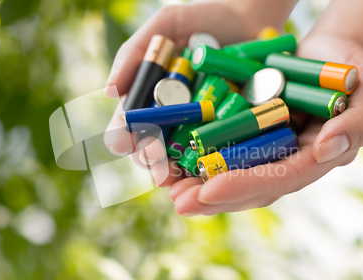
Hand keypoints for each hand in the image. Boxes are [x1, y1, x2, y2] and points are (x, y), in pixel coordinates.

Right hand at [104, 1, 294, 185]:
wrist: (253, 17)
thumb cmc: (205, 18)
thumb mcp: (167, 24)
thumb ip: (135, 52)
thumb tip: (109, 91)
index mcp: (149, 98)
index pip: (127, 126)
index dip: (124, 137)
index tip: (128, 141)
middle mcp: (170, 118)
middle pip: (151, 150)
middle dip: (151, 162)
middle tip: (158, 168)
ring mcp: (199, 128)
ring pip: (181, 160)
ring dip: (178, 174)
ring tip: (181, 179)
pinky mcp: (229, 133)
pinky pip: (217, 155)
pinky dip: (211, 168)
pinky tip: (210, 176)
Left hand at [170, 34, 362, 215]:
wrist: (329, 53)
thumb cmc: (352, 68)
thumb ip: (357, 121)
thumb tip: (325, 149)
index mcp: (315, 158)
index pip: (280, 179)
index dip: (246, 186)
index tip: (210, 190)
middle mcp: (287, 161)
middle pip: (250, 187)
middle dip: (213, 198)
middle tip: (179, 203)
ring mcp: (267, 150)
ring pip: (231, 175)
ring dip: (198, 185)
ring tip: (168, 189)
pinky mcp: (250, 136)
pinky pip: (222, 151)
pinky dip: (197, 159)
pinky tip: (172, 163)